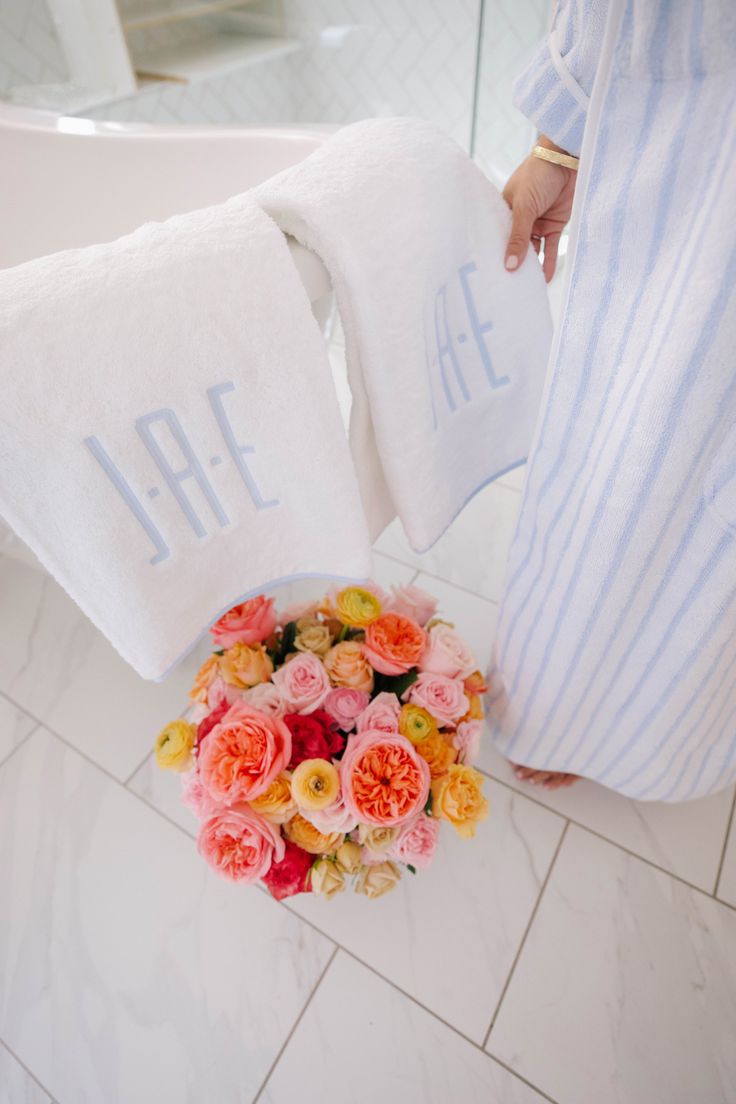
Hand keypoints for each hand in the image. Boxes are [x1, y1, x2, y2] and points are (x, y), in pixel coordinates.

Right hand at [503, 137, 576, 281]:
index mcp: (505, 210)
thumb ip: (518, 238)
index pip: (497, 237)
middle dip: (512, 264)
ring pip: (532, 250)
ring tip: (525, 288)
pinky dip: (548, 262)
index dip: (493, 254)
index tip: (488, 276)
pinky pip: (550, 247)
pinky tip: (545, 279)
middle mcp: (519, 218)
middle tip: (505, 288)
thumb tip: (509, 267)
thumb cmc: (539, 175)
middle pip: (514, 246)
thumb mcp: (524, 207)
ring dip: (531, 267)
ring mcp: (537, 222)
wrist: (568, 159)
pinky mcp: (555, 225)